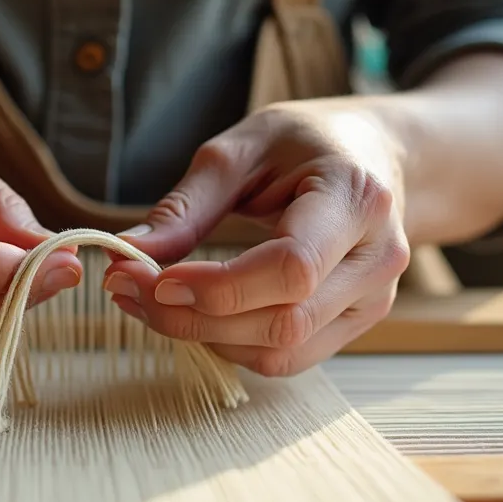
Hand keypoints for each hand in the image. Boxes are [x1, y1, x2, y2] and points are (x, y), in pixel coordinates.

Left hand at [105, 101, 410, 375]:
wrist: (375, 157)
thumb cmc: (306, 143)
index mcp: (355, 198)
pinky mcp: (356, 324)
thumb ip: (186, 205)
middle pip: (283, 321)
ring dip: (206, 337)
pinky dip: (230, 344)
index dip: (217, 287)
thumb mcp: (241, 149)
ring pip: (282, 351)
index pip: (291, 268)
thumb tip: (126, 252)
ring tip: (153, 300)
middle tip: (128, 290)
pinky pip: (287, 358)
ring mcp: (373, 299)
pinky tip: (198, 313)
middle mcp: (376, 258)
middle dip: (194, 317)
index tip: (150, 276)